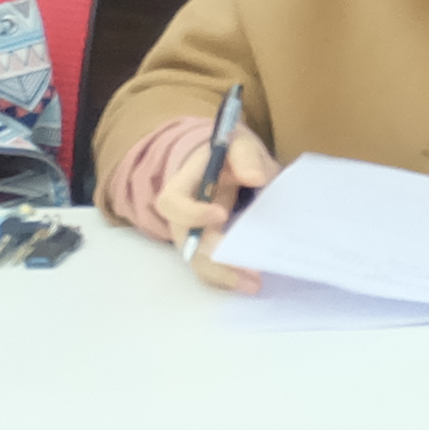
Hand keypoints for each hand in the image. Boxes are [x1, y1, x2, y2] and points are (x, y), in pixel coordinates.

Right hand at [150, 126, 281, 293]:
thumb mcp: (239, 145)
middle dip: (215, 256)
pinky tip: (249, 284)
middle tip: (248, 266)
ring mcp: (193, 234)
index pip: (172, 202)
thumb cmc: (230, 154)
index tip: (222, 214)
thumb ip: (246, 157)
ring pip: (197, 261)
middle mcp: (182, 215)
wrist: (228, 165)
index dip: (192, 213)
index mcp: (183, 184)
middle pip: (186, 241)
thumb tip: (256, 177)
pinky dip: (226, 278)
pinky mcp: (206, 247)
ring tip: (253, 284)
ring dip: (223, 275)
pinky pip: (209, 268)